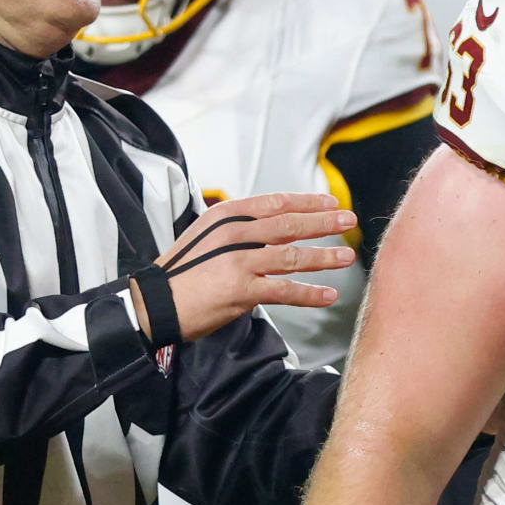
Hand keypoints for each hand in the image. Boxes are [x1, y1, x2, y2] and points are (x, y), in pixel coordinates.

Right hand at [152, 192, 354, 342]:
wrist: (155, 303)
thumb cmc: (182, 271)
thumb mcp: (206, 235)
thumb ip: (238, 229)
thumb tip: (273, 226)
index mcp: (226, 215)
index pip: (276, 203)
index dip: (307, 202)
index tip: (331, 202)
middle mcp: (234, 234)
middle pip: (289, 225)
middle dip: (324, 222)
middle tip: (349, 220)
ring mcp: (238, 262)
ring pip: (292, 256)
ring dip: (324, 257)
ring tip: (347, 256)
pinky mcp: (241, 291)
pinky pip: (284, 291)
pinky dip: (310, 294)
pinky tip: (328, 295)